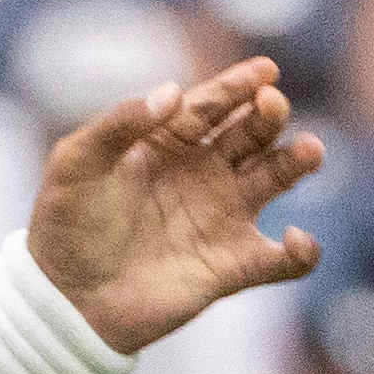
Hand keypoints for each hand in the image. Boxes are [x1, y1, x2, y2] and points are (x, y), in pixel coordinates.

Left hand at [28, 54, 329, 355]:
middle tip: (272, 106)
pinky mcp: (231, 266)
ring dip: (297, 161)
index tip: (265, 70)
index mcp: (166, 142)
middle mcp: (202, 173)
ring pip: (276, 178)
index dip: (238, 85)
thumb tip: (172, 92)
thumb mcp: (76, 164)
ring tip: (308, 150)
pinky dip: (301, 253)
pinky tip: (296, 240)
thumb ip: (119, 124)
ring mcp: (221, 217)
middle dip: (268, 114)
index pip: (210, 104)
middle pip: (250, 132)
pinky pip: (280, 260)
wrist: (64, 302)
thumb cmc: (65, 228)